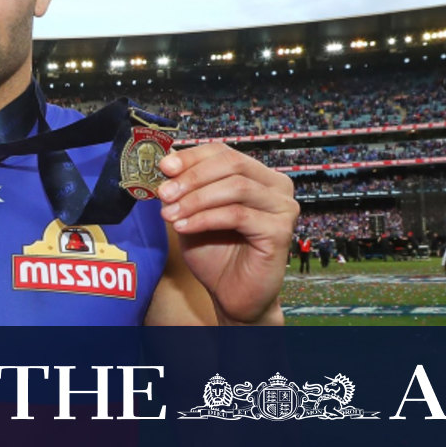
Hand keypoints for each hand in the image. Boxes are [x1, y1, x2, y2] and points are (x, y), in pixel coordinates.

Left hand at [156, 144, 297, 323]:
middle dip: (192, 176)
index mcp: (258, 175)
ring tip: (170, 214)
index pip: (223, 152)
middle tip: (164, 193)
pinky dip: (205, 218)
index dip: (191, 157)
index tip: (164, 167)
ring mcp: (282, 208)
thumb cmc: (215, 252)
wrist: (231, 294)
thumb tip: (166, 158)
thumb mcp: (192, 212)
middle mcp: (276, 187)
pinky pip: (238, 215)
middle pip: (232, 164)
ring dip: (196, 199)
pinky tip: (184, 227)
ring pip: (235, 187)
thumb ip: (184, 186)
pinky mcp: (280, 231)